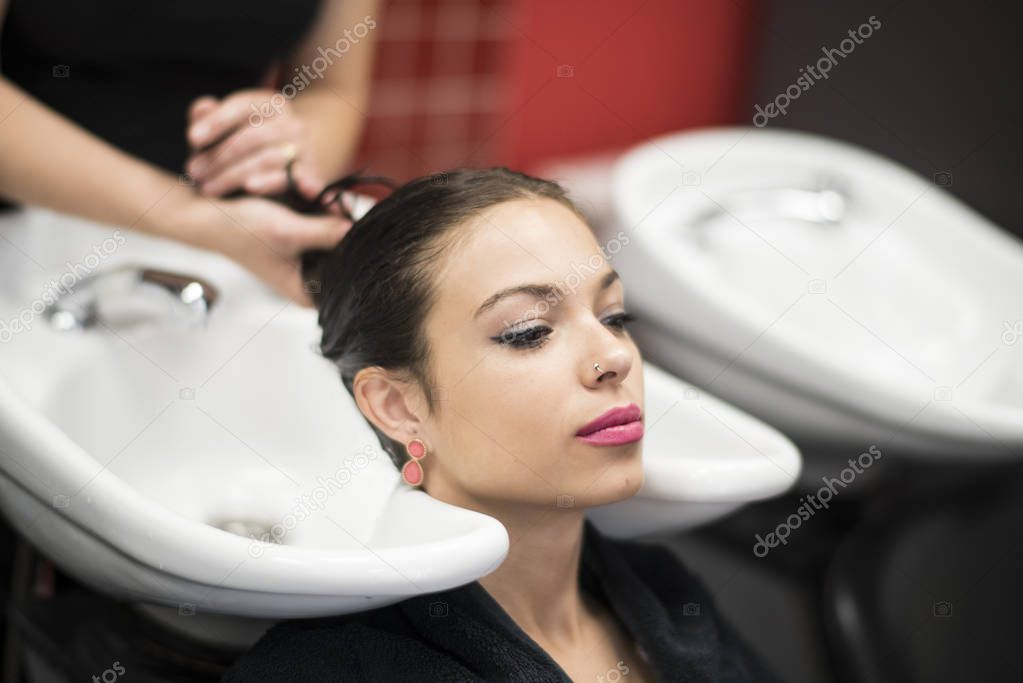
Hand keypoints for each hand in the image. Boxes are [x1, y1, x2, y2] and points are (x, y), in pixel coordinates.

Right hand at [177, 193, 351, 305]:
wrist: (209, 215)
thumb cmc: (241, 230)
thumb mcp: (286, 232)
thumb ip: (325, 233)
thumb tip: (357, 231)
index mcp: (307, 291)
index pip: (348, 272)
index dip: (351, 244)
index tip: (342, 215)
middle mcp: (311, 280)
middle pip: (344, 249)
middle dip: (333, 217)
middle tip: (317, 193)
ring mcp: (308, 259)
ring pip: (334, 231)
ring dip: (323, 204)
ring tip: (303, 185)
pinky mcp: (303, 241)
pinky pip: (322, 220)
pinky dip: (314, 203)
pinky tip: (301, 186)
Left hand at [184, 90, 324, 198]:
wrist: (296, 157)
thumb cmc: (249, 143)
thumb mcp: (230, 125)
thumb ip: (211, 116)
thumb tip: (201, 109)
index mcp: (270, 103)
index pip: (242, 107)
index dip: (216, 121)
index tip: (191, 139)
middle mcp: (291, 122)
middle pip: (252, 137)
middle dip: (219, 156)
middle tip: (193, 172)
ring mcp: (304, 148)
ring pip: (267, 161)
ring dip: (233, 176)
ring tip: (208, 188)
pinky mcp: (311, 174)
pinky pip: (293, 180)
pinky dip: (283, 183)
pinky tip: (260, 188)